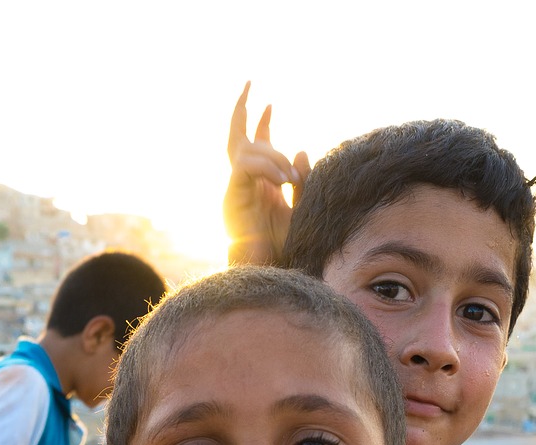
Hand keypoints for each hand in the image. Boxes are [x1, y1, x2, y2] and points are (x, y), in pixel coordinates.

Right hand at [223, 81, 309, 264]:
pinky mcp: (233, 197)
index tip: (270, 102)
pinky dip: (267, 168)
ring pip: (246, 150)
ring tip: (290, 178)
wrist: (271, 270)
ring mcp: (236, 190)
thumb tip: (300, 149)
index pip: (256, 144)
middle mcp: (244, 183)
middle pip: (237, 138)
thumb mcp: (302, 206)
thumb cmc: (285, 247)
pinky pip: (246, 167)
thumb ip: (302, 179)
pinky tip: (283, 180)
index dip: (262, 122)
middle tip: (250, 84)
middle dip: (243, 110)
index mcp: (259, 183)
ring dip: (272, 156)